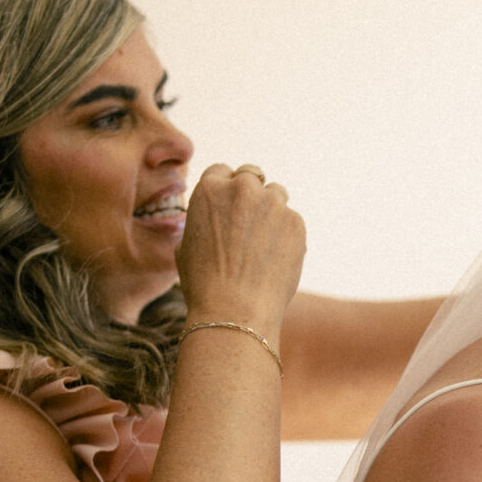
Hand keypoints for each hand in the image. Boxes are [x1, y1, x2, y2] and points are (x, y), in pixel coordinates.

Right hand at [177, 164, 306, 342]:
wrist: (234, 310)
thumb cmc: (203, 285)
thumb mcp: (185, 247)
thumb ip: (200, 222)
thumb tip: (210, 219)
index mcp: (209, 189)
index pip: (222, 171)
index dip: (225, 189)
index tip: (230, 206)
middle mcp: (242, 188)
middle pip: (251, 176)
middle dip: (250, 194)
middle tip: (250, 222)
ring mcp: (272, 203)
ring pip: (276, 194)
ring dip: (271, 211)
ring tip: (262, 245)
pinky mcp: (296, 222)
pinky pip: (292, 221)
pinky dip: (286, 235)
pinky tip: (275, 260)